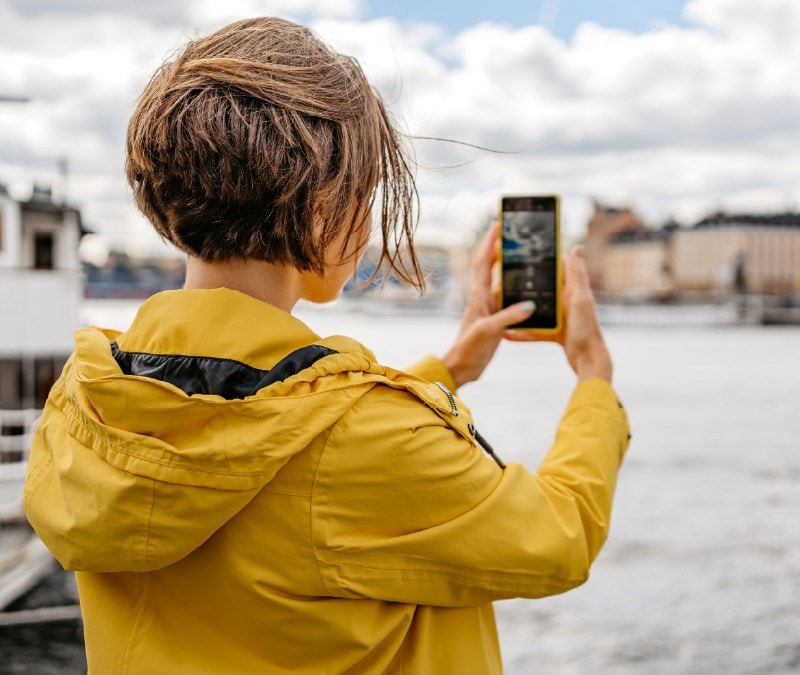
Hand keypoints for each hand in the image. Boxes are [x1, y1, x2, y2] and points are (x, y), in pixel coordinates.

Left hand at [440, 221, 535, 387]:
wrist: (461, 368)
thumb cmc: (468, 348)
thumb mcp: (489, 331)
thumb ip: (509, 317)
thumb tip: (530, 303)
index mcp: (479, 296)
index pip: (484, 262)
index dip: (490, 242)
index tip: (498, 224)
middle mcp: (484, 298)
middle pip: (493, 267)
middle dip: (502, 250)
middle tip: (516, 235)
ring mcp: (490, 309)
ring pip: (503, 283)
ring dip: (512, 270)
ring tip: (528, 258)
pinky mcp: (497, 321)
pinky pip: (509, 301)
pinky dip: (519, 293)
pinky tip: (532, 292)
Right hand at [506, 246, 612, 381]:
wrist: (588, 360)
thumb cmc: (586, 329)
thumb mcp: (579, 299)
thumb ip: (576, 275)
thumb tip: (576, 248)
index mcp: (573, 291)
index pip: (559, 270)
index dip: (545, 260)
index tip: (527, 253)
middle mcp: (567, 303)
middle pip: (544, 289)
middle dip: (527, 284)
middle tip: (505, 278)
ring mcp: (561, 318)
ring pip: (536, 310)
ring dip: (522, 310)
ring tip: (503, 305)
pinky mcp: (555, 333)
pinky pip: (535, 330)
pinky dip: (523, 333)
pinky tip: (507, 334)